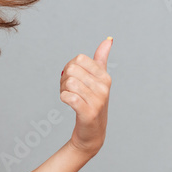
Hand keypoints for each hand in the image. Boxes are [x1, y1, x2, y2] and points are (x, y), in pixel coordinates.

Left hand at [60, 37, 112, 155]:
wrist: (92, 132)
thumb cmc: (92, 103)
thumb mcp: (98, 80)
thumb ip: (101, 59)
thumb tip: (108, 39)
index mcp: (105, 77)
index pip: (79, 59)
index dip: (70, 67)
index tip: (73, 78)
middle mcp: (104, 87)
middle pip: (71, 69)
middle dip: (64, 79)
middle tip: (68, 89)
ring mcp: (98, 100)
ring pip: (69, 82)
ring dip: (63, 89)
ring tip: (69, 96)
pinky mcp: (88, 112)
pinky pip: (68, 97)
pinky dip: (63, 98)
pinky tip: (68, 103)